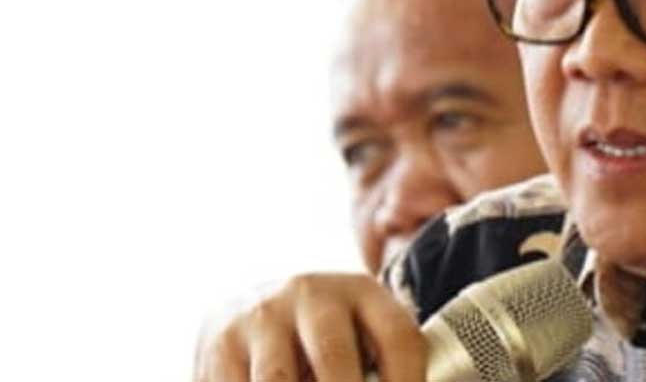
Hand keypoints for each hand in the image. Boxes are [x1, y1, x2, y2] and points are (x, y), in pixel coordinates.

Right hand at [194, 272, 424, 381]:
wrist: (252, 308)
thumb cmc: (327, 336)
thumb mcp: (362, 334)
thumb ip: (386, 364)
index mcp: (361, 290)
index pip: (398, 337)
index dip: (408, 380)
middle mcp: (310, 293)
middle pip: (335, 359)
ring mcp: (262, 316)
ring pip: (279, 381)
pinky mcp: (220, 345)